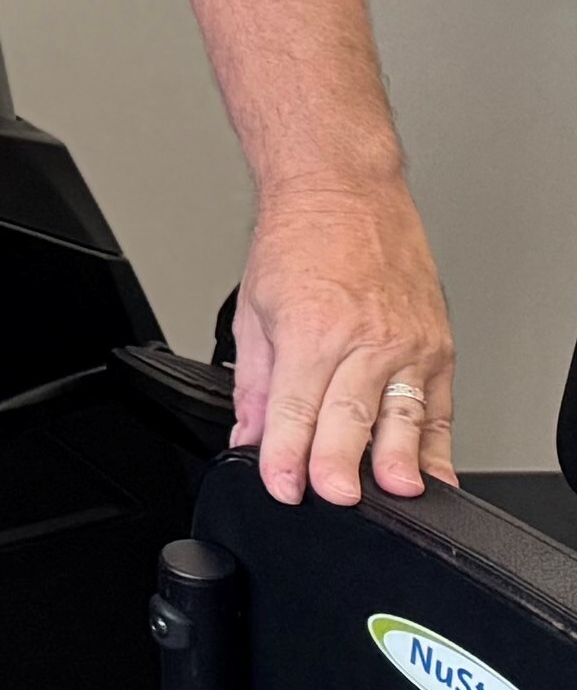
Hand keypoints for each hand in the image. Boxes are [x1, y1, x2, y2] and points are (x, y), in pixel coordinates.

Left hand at [233, 181, 454, 503]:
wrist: (344, 192)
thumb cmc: (298, 242)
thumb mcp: (254, 310)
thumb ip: (255, 383)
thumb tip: (250, 436)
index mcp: (312, 330)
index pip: (295, 408)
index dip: (285, 454)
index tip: (281, 486)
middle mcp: (366, 339)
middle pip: (350, 416)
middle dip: (340, 463)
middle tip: (335, 497)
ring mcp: (409, 344)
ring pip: (404, 416)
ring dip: (398, 461)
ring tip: (394, 495)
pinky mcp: (439, 346)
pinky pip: (440, 407)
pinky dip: (437, 445)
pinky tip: (431, 475)